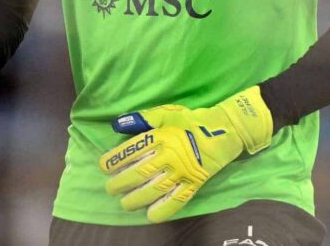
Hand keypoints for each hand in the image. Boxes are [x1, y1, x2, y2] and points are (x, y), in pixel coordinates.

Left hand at [99, 86, 272, 222]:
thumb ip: (142, 119)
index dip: (115, 160)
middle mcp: (170, 155)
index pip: (132, 150)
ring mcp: (183, 171)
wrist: (225, 130)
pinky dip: (164, 209)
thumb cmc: (192, 121)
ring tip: (125, 203)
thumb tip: (117, 124)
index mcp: (161, 136)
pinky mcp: (195, 183)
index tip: (104, 166)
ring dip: (136, 198)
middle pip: (140, 173)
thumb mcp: (167, 114)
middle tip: (110, 188)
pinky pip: (178, 200)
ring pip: (155, 189)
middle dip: (121, 182)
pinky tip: (151, 215)